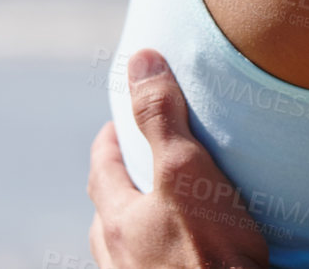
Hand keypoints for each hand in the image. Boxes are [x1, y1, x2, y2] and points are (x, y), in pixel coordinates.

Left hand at [87, 50, 269, 268]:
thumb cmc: (207, 256)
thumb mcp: (183, 172)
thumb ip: (161, 117)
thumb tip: (141, 60)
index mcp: (118, 220)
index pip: (102, 167)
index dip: (111, 138)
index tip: (121, 119)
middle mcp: (119, 257)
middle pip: (109, 210)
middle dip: (122, 181)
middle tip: (144, 158)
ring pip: (129, 246)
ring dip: (141, 221)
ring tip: (166, 206)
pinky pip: (155, 266)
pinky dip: (164, 250)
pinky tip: (188, 251)